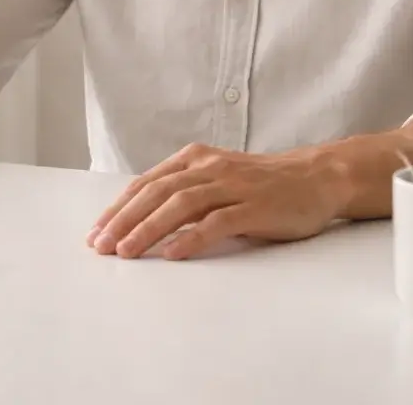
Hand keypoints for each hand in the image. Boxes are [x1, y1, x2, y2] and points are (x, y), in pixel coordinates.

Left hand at [86, 143, 348, 260]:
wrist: (316, 178)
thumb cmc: (263, 184)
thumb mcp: (218, 178)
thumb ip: (185, 192)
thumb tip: (141, 220)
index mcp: (195, 158)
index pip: (147, 183)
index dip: (118, 208)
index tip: (96, 232)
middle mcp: (210, 167)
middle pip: (157, 192)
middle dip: (124, 220)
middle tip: (101, 246)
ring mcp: (233, 185)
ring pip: (181, 204)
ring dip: (149, 229)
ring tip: (127, 252)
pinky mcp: (254, 206)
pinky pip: (217, 221)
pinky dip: (191, 238)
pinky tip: (172, 254)